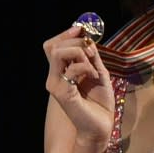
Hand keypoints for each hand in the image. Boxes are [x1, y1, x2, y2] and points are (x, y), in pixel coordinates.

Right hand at [43, 24, 114, 147]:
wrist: (101, 123)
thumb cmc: (99, 99)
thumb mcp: (98, 71)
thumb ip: (91, 55)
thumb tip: (88, 37)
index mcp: (62, 70)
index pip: (52, 46)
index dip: (65, 34)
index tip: (81, 29)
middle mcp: (54, 76)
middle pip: (52, 46)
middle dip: (75, 41)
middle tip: (91, 50)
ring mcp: (56, 84)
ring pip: (58, 53)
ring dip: (79, 52)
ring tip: (92, 64)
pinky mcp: (62, 93)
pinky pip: (72, 69)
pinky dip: (87, 67)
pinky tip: (94, 75)